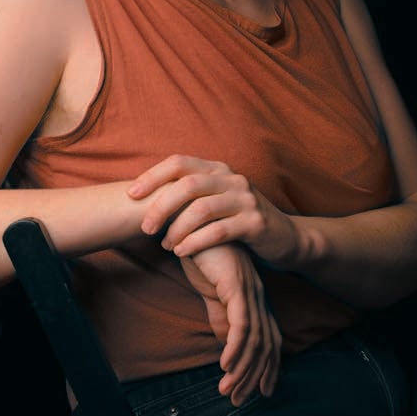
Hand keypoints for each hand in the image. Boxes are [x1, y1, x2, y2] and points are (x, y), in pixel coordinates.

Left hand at [130, 154, 299, 265]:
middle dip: (160, 207)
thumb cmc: (238, 223)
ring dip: (177, 229)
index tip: (130, 194)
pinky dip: (195, 242)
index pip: (178, 162)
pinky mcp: (255, 222)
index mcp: (218, 170)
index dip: (151, 176)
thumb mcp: (215, 202)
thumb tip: (143, 196)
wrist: (286, 240)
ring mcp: (246, 199)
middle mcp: (232, 179)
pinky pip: (218, 231)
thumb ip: (188, 196)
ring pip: (201, 209)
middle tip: (145, 228)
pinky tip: (182, 253)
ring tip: (166, 245)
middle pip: (187, 185)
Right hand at [180, 244, 280, 404]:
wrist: (185, 224)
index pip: (267, 339)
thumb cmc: (197, 253)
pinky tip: (225, 365)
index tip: (258, 392)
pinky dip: (235, 347)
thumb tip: (227, 342)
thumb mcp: (209, 290)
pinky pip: (240, 324)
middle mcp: (257, 295)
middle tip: (241, 400)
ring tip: (227, 391)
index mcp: (252, 296)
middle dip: (256, 376)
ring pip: (254, 340)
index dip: (266, 367)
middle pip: (266, 344)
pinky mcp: (236, 286)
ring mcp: (249, 291)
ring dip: (242, 369)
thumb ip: (220, 314)